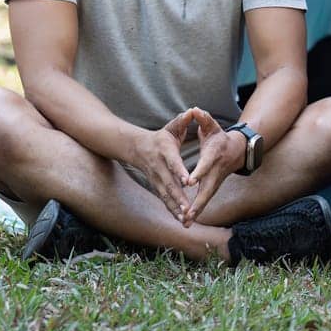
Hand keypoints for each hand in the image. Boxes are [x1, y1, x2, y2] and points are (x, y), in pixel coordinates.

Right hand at [130, 108, 200, 222]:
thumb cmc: (160, 137)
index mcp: (165, 151)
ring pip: (167, 195)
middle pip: (169, 184)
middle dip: (179, 197)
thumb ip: (182, 120)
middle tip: (189, 209)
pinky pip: (165, 200)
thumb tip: (192, 111)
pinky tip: (181, 220)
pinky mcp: (157, 186)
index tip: (187, 180)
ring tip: (186, 219)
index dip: (179, 170)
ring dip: (176, 207)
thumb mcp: (171, 127)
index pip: (173, 162)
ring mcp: (157, 179)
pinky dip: (172, 210)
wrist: (137, 148)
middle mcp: (160, 168)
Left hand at [183, 108, 245, 224]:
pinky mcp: (213, 187)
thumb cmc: (220, 137)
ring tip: (185, 222)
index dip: (198, 173)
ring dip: (196, 211)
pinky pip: (204, 201)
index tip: (189, 182)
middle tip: (188, 213)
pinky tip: (187, 221)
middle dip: (198, 201)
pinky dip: (197, 212)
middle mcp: (215, 171)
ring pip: (206, 198)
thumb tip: (194, 109)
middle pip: (207, 188)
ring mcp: (215, 181)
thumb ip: (203, 118)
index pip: (205, 165)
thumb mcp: (212, 125)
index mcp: (214, 155)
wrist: (237, 151)